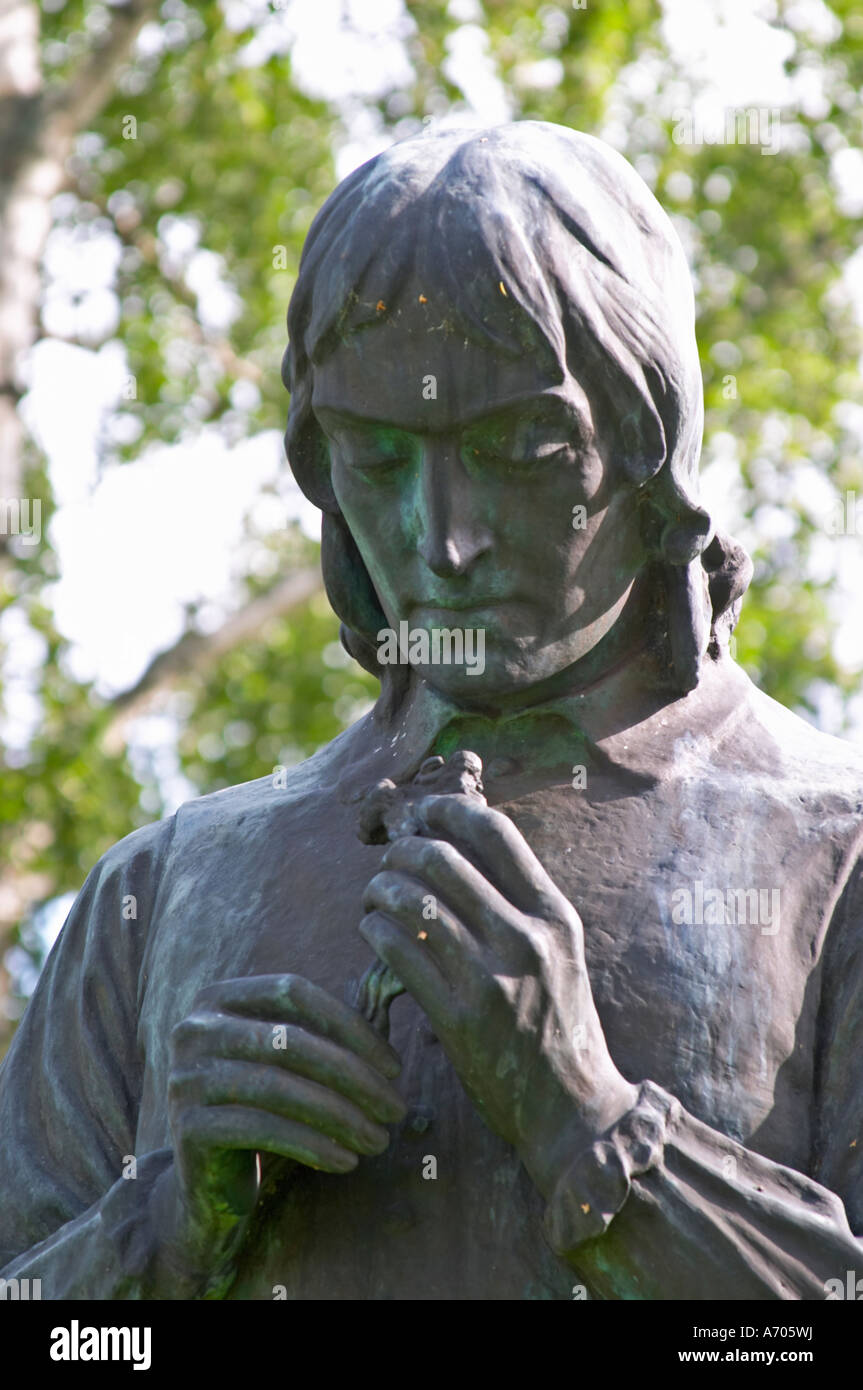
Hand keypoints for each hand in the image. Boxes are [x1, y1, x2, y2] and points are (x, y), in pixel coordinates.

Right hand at [161, 973, 405, 1265]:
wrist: (204, 1184)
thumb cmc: (263, 1110)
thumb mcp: (288, 1062)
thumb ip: (326, 1027)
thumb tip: (397, 985)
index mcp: (218, 998)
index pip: (293, 993)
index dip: (349, 1026)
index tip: (394, 1068)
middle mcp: (194, 1029)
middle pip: (290, 1040)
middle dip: (354, 1076)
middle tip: (396, 1110)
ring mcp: (184, 1077)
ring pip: (279, 1087)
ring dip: (340, 1116)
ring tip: (379, 1140)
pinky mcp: (186, 1127)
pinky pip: (262, 1129)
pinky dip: (312, 1145)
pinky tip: (346, 1161)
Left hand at [360, 794, 637, 1198]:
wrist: (574, 1110)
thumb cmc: (560, 1026)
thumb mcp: (560, 954)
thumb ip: (521, 906)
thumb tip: (462, 848)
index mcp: (556, 916)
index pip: (497, 834)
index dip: (452, 811)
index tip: (425, 812)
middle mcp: (527, 938)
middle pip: (443, 859)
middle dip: (403, 852)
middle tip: (389, 863)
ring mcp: (492, 977)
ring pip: (412, 901)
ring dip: (380, 889)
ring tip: (374, 897)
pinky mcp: (458, 1017)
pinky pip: (398, 951)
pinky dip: (375, 931)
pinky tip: (372, 932)